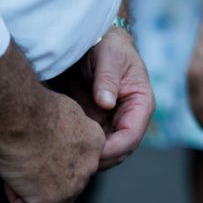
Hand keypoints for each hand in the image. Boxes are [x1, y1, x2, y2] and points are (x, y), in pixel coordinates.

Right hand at [0, 86, 104, 202]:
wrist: (19, 115)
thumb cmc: (31, 106)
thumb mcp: (64, 110)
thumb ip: (70, 129)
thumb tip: (60, 136)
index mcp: (95, 142)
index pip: (80, 162)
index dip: (56, 159)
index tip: (41, 151)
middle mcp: (90, 166)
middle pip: (69, 183)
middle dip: (46, 177)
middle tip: (27, 161)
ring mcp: (72, 186)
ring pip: (52, 201)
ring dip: (32, 188)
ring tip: (18, 166)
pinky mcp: (50, 201)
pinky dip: (18, 200)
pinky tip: (12, 180)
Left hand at [68, 27, 154, 169]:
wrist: (94, 42)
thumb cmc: (108, 45)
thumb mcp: (108, 56)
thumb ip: (107, 78)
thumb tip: (106, 103)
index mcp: (141, 103)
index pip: (132, 136)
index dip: (113, 148)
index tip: (91, 151)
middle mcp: (129, 118)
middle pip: (120, 151)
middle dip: (99, 159)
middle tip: (73, 160)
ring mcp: (113, 123)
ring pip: (105, 153)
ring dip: (89, 158)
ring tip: (65, 157)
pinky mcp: (97, 124)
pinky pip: (91, 145)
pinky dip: (80, 149)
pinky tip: (62, 149)